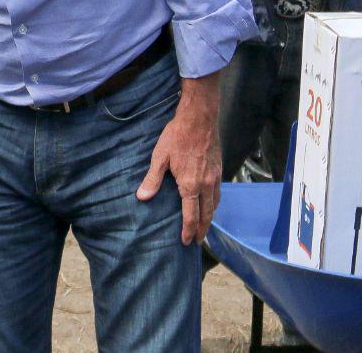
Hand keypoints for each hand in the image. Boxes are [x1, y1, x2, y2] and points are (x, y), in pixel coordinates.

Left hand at [135, 75, 220, 244]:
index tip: (186, 242)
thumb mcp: (160, 158)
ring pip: (215, 205)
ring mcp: (215, 178)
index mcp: (191, 185)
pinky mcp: (219, 170)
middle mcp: (206, 185)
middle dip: (201, 230)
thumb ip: (152, 179)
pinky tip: (209, 204)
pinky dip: (214, 204)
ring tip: (203, 226)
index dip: (188, 231)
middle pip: (207, 215)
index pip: (191, 216)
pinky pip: (218, 194)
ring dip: (209, 218)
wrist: (199, 119)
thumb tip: (142, 197)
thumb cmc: (177, 137)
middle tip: (196, 241)